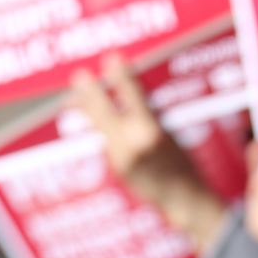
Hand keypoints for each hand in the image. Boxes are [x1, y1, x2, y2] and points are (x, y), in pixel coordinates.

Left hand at [69, 54, 226, 249]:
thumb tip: (129, 96)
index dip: (121, 76)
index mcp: (151, 131)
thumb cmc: (186, 165)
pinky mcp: (117, 168)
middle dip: (91, 93)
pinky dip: (95, 128)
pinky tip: (86, 121)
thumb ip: (150, 115)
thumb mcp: (172, 134)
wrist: (184, 198)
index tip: (112, 59)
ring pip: (98, 127)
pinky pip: (104, 141)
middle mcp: (132, 144)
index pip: (132, 96)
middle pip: (103, 111)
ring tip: (71, 99)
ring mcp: (121, 157)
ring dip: (86, 111)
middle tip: (80, 76)